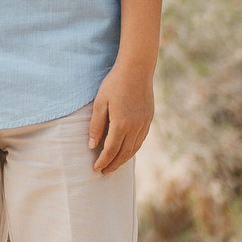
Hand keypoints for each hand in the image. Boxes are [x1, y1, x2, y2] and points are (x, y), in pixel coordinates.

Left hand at [88, 60, 154, 174]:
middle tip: (104, 172)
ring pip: (134, 148)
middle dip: (114, 164)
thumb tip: (92, 145)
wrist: (137, 69)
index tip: (96, 168)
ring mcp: (144, 123)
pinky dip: (133, 149)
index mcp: (121, 124)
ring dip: (124, 159)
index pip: (111, 150)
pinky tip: (127, 150)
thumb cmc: (114, 83)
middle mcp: (135, 127)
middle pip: (124, 153)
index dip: (103, 161)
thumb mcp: (100, 103)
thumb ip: (96, 125)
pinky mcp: (149, 118)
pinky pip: (141, 139)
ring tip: (114, 164)